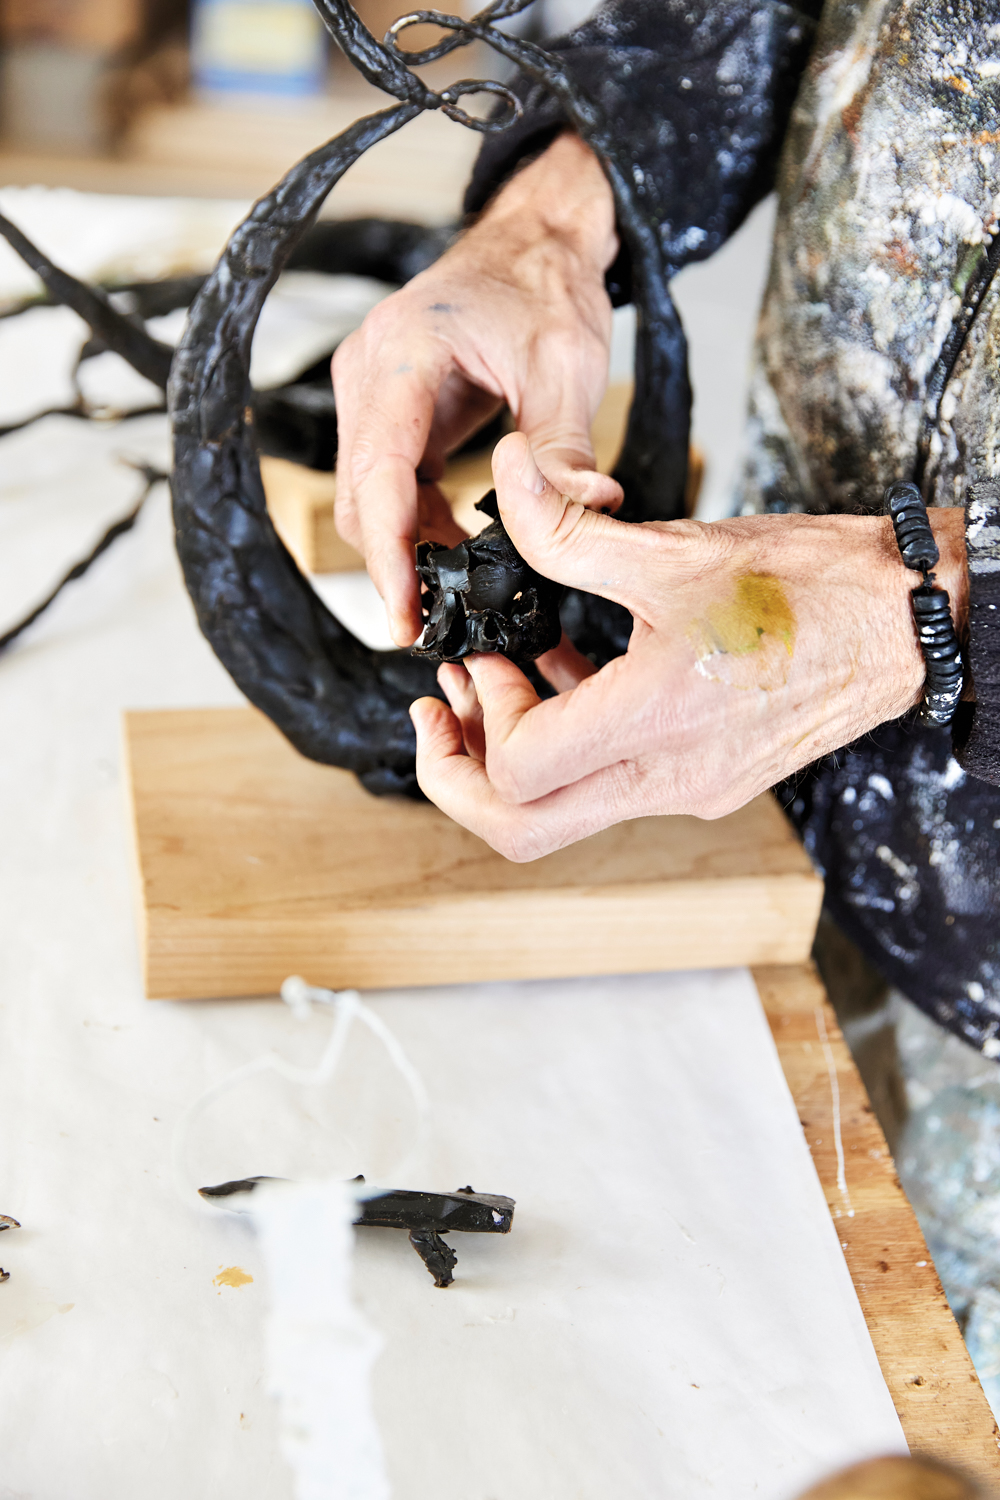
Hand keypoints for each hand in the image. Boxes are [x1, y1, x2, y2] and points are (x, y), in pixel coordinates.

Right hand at [332, 132, 620, 645]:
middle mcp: (368, 371)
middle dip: (393, 565)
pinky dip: (416, 523)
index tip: (404, 614)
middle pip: (360, 495)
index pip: (379, 473)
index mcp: (402, 352)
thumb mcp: (566, 366)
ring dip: (407, 547)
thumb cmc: (548, 288)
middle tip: (439, 628)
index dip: (386, 553)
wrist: (534, 241)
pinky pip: (388, 483)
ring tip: (462, 593)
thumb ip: (564, 446)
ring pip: (368, 496)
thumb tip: (590, 509)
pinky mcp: (386, 409)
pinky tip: (459, 549)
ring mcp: (370, 390)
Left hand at [409, 434, 968, 860]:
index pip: (519, 774)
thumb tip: (507, 478)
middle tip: (443, 712)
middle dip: (461, 777)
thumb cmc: (812, 586)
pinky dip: (572, 742)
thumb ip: (568, 527)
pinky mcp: (710, 778)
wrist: (912, 621)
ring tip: (494, 679)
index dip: (478, 720)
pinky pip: (614, 783)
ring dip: (514, 755)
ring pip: (567, 812)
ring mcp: (693, 788)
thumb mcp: (674, 549)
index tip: (476, 661)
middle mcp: (672, 779)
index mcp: (658, 725)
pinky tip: (564, 674)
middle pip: (524, 831)